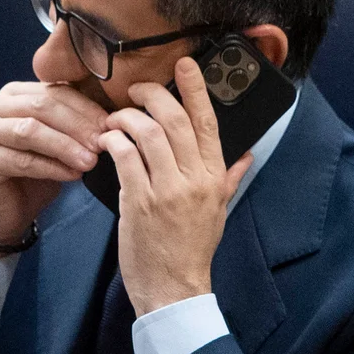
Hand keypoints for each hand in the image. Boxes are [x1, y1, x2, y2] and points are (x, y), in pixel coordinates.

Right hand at [0, 81, 109, 264]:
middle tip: (103, 143)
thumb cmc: (32, 178)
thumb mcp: (57, 144)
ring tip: (91, 161)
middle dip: (77, 125)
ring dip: (66, 145)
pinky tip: (73, 175)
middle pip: (42, 105)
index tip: (112, 124)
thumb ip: (73, 125)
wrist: (2, 216)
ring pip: (31, 130)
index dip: (86, 107)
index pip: (54, 91)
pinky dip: (52, 166)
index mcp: (13, 95)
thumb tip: (113, 118)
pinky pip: (22, 159)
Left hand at [101, 56, 254, 314]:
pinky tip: (106, 141)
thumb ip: (228, 179)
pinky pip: (125, 157)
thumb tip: (246, 156)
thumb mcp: (218, 212)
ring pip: (147, 133)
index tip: (184, 64)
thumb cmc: (192, 250)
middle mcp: (194, 179)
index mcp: (214, 178)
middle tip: (136, 91)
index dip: (196, 89)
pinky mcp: (139, 202)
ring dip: (126, 118)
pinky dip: (113, 142)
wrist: (174, 289)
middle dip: (153, 95)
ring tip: (115, 119)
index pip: (208, 122)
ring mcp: (167, 190)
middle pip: (175, 119)